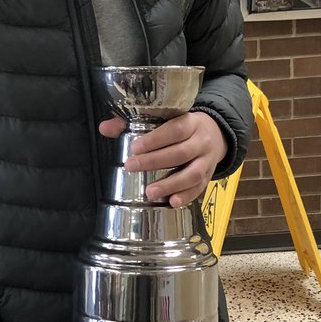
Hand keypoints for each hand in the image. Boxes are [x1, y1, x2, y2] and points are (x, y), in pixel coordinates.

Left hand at [100, 111, 225, 207]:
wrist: (215, 134)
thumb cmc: (180, 127)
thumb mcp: (164, 119)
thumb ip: (132, 122)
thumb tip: (105, 128)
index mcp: (191, 122)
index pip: (175, 130)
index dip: (155, 139)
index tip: (134, 147)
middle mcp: (202, 141)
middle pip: (181, 153)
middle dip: (155, 161)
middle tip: (131, 167)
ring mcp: (207, 161)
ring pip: (193, 174)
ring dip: (171, 185)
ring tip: (150, 193)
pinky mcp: (209, 177)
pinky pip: (199, 189)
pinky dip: (186, 197)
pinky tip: (171, 203)